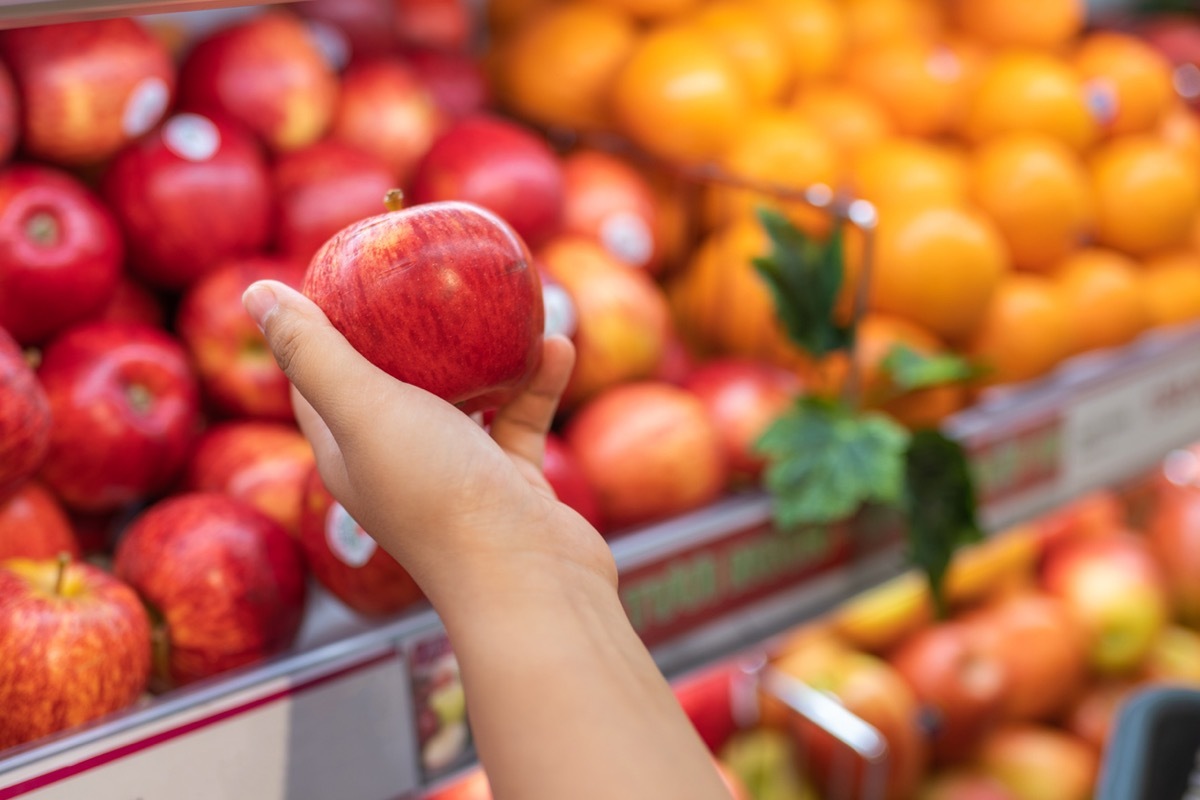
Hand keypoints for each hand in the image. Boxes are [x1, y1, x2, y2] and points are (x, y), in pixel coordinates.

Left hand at [242, 279, 615, 609]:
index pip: (318, 381)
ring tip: (503, 300)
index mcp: (347, 452)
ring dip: (483, 352)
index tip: (345, 272)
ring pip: (464, 397)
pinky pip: (519, 417)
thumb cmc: (438, 494)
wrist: (531, 579)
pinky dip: (535, 382)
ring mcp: (455, 474)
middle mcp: (396, 463)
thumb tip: (254, 292)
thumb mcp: (365, 410)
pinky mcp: (508, 482)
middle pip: (392, 381)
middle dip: (408, 328)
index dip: (322, 326)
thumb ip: (313, 352)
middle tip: (427, 274)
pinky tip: (556, 344)